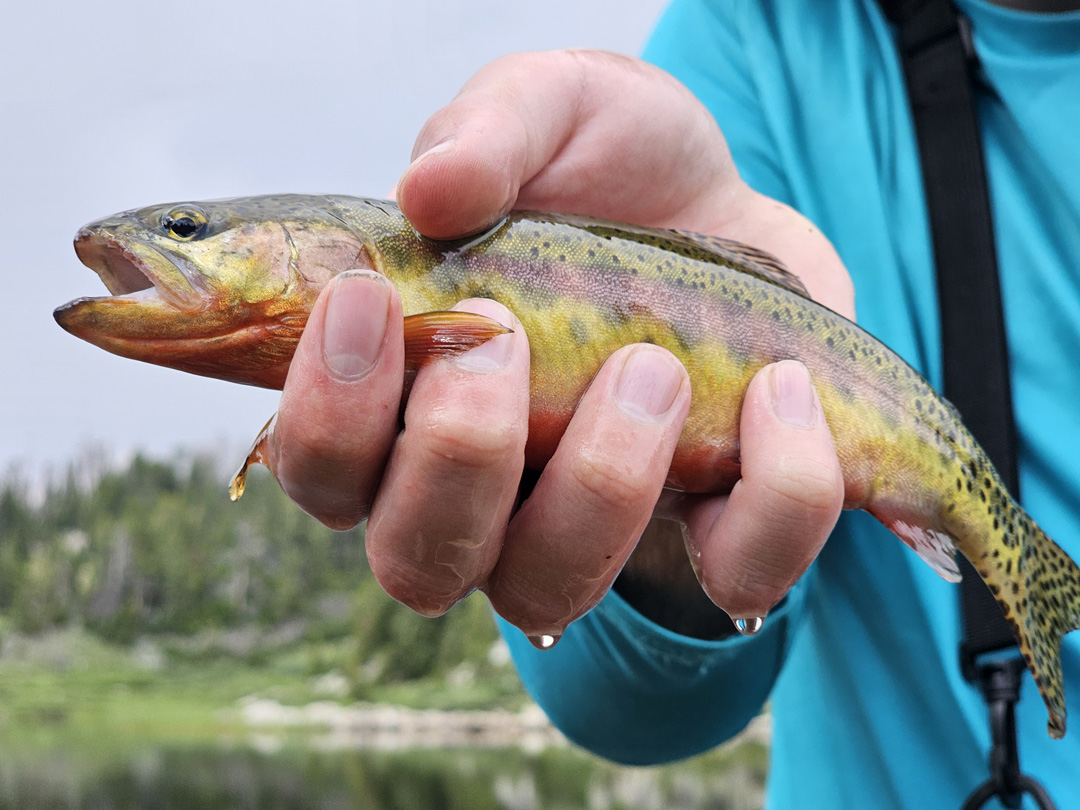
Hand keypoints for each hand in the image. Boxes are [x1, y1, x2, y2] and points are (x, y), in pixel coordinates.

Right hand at [272, 50, 848, 637]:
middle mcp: (480, 491)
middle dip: (457, 455)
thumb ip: (488, 130)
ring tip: (650, 360)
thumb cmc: (606, 164)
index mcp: (407, 400)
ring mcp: (592, 526)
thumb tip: (429, 188)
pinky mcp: (713, 530)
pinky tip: (778, 386)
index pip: (322, 467)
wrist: (727, 198)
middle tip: (506, 331)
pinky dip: (774, 494)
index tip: (369, 299)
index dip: (329, 412)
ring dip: (602, 480)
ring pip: (550, 589)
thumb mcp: (551, 106)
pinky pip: (737, 577)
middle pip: (417, 562)